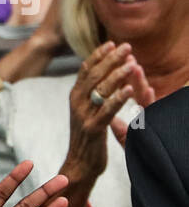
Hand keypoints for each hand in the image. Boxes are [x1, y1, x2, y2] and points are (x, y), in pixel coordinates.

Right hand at [63, 42, 155, 183]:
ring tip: (132, 63)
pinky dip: (118, 98)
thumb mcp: (86, 111)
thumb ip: (92, 94)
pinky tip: (129, 90)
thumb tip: (106, 74)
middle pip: (94, 75)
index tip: (112, 43)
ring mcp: (83, 115)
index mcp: (75, 97)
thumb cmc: (87, 138)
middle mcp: (76, 103)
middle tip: (127, 46)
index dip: (98, 55)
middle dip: (111, 59)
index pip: (86, 70)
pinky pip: (107, 110)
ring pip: (101, 90)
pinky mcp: (92, 129)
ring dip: (117, 74)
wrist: (78, 164)